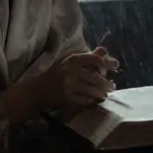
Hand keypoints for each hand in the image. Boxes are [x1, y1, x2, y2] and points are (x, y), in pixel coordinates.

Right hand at [4, 48, 120, 123]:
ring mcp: (68, 86)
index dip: (106, 63)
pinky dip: (93, 102)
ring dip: (102, 93)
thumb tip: (106, 50)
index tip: (114, 67)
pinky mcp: (67, 98)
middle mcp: (70, 71)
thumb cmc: (57, 74)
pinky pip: (85, 101)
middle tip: (112, 86)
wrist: (38, 90)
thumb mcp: (70, 61)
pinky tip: (96, 101)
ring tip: (105, 94)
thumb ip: (88, 56)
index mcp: (72, 60)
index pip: (94, 59)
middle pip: (95, 77)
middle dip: (106, 83)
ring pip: (92, 90)